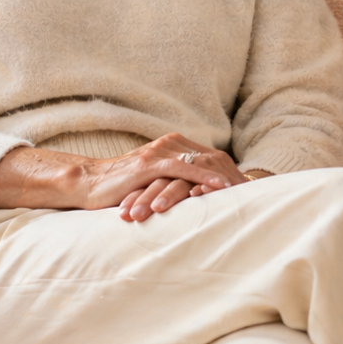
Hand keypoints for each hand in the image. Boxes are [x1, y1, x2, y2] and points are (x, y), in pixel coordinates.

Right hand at [101, 134, 245, 221]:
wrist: (88, 184)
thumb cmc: (119, 189)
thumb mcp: (152, 184)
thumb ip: (171, 183)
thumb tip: (191, 198)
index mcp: (170, 147)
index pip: (208, 158)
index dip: (229, 172)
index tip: (248, 187)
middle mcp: (168, 145)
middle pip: (210, 158)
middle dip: (233, 174)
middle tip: (254, 190)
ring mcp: (158, 153)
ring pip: (200, 162)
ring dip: (224, 177)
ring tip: (245, 191)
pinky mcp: (149, 164)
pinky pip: (183, 169)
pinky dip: (203, 178)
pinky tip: (219, 187)